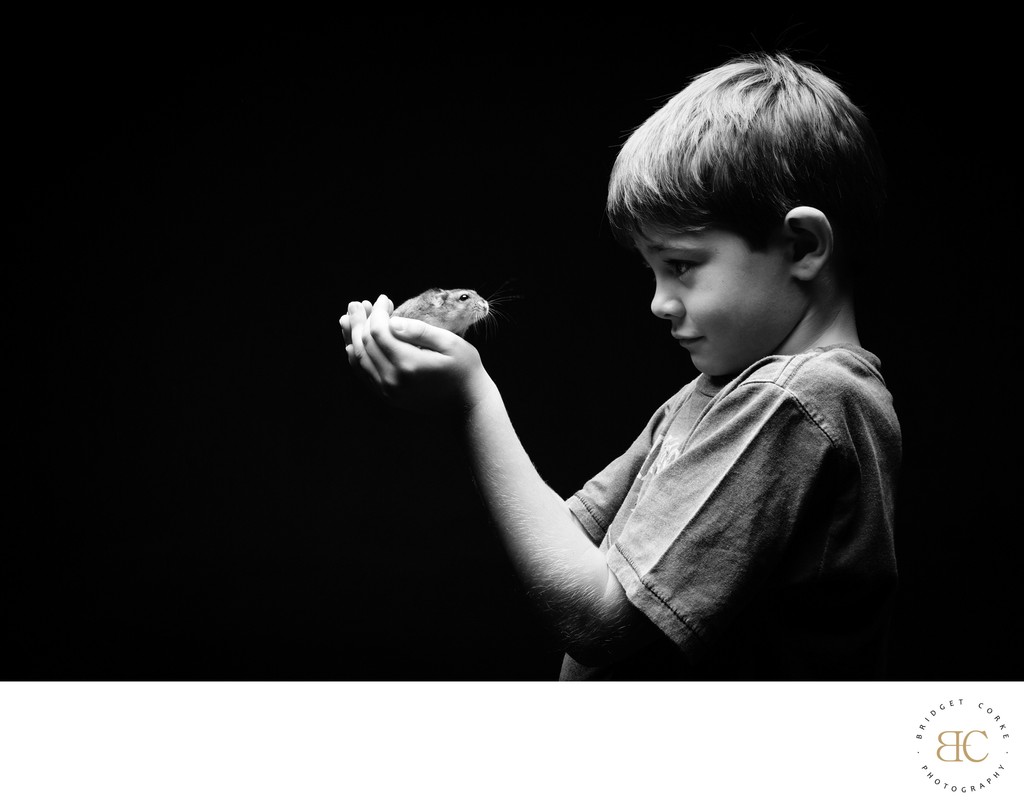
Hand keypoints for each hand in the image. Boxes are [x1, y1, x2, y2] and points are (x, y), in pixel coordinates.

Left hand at [339, 294, 492, 411]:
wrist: (467, 404)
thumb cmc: (465, 370)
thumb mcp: (452, 344)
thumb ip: (421, 331)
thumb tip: (392, 321)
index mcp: (409, 364)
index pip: (379, 332)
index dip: (378, 312)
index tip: (384, 299)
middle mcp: (393, 380)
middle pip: (364, 344)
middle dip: (360, 320)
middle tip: (359, 303)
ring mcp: (387, 391)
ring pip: (358, 359)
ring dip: (352, 336)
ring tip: (348, 317)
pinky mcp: (387, 397)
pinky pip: (363, 374)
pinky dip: (354, 356)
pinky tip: (352, 342)